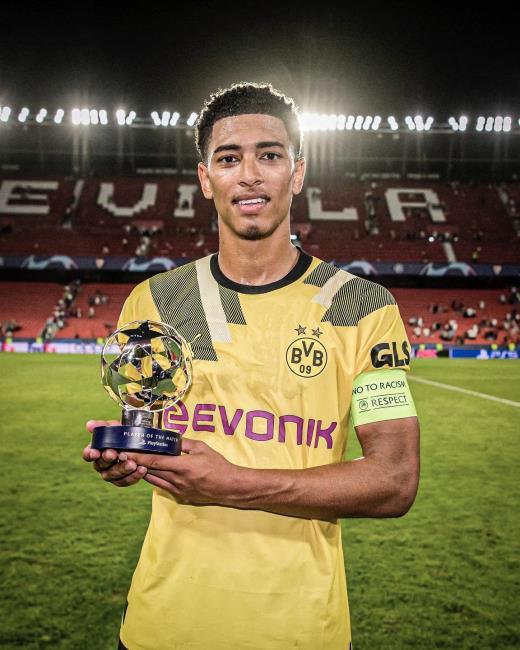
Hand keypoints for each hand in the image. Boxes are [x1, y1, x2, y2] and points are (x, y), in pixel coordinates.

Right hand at [82, 419, 147, 486]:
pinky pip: (124, 481)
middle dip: (108, 460)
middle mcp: (101, 464)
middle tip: (116, 454)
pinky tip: (142, 469)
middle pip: (100, 465)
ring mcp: (111, 474)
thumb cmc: (126, 435)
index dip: (90, 454)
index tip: (96, 452)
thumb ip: (104, 426)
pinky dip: (133, 476)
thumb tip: (89, 424)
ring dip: (122, 469)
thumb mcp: (118, 428)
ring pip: (112, 475)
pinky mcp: (122, 480)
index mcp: (97, 450)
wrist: (144, 445)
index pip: (88, 454)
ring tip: (133, 464)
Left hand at [125, 438, 239, 503]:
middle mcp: (177, 480)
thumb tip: (172, 437)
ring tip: (134, 463)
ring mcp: (178, 490)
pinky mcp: (180, 496)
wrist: (229, 487)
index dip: (139, 457)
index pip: (154, 462)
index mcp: (183, 466)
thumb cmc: (218, 466)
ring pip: (154, 480)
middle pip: (150, 472)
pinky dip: (154, 478)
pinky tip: (151, 472)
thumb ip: (185, 443)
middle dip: (137, 464)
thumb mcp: (202, 448)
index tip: (126, 452)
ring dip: (143, 472)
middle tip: (126, 455)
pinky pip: (162, 486)